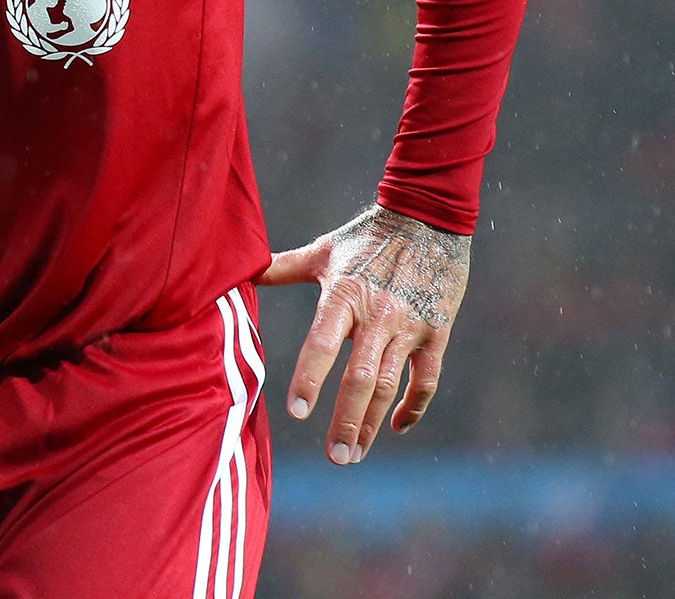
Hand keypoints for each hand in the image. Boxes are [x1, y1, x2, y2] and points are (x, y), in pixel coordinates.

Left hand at [257, 204, 469, 464]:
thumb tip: (239, 271)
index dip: (310, 378)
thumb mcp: (322, 251)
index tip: (297, 411)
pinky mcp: (436, 332)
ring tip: (355, 453)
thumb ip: (281, 268)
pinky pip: (426, 378)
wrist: (428, 218)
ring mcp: (409, 326)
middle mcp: (378, 314)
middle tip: (335, 457)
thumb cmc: (366, 237)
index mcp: (344, 294)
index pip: (322, 342)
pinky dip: (414, 406)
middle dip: (347, 420)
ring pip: (391, 384)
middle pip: (361, 377)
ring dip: (372, 422)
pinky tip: (396, 426)